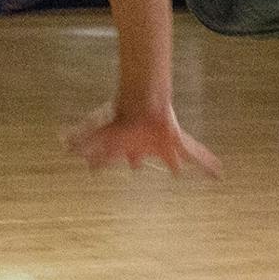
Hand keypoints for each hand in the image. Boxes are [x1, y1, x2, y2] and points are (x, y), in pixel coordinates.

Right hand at [63, 101, 222, 176]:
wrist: (140, 106)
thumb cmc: (120, 119)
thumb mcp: (97, 132)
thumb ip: (79, 139)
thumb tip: (59, 143)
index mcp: (130, 146)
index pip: (121, 156)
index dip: (116, 161)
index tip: (101, 167)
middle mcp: (149, 145)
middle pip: (153, 156)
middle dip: (158, 162)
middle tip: (161, 170)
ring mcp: (166, 144)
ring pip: (181, 156)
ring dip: (191, 163)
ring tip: (206, 173)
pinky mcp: (178, 142)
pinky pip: (196, 154)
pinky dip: (207, 164)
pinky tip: (219, 173)